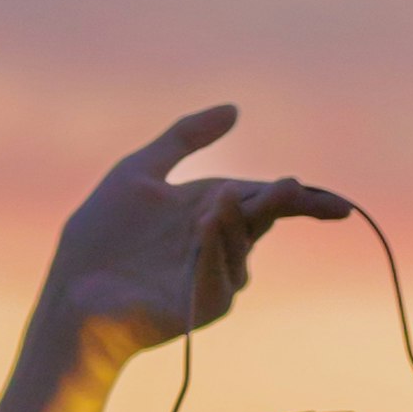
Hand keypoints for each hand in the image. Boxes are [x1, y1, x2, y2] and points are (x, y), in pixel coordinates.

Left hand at [43, 108, 349, 378]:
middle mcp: (219, 241)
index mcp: (209, 207)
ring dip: (234, 221)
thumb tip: (235, 109)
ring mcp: (215, 274)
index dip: (304, 201)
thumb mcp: (139, 171)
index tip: (339, 207)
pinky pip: (222, 273)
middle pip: (264, 218)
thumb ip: (184, 137)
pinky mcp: (204, 302)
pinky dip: (216, 249)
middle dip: (282, 204)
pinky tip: (205, 228)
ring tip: (217, 203)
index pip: (265, 198)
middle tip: (292, 189)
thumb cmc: (100, 236)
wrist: (74, 290)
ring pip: (242, 242)